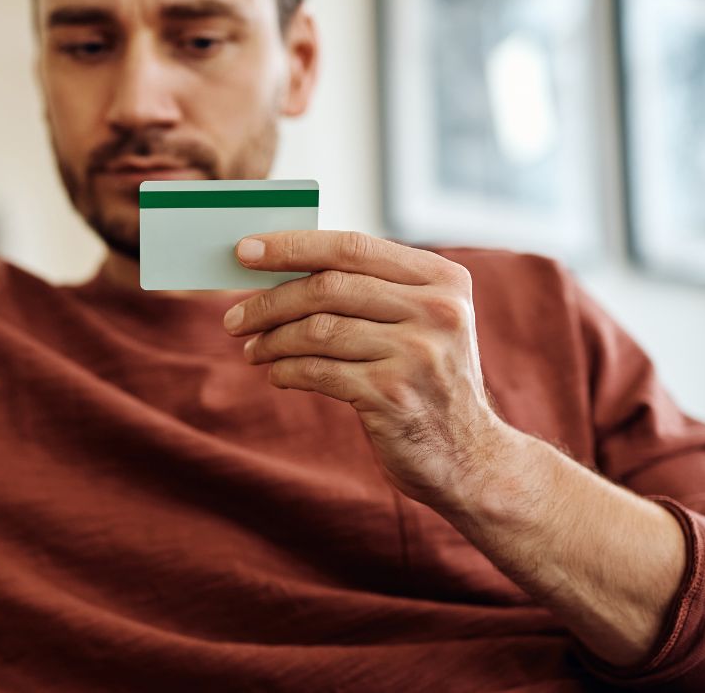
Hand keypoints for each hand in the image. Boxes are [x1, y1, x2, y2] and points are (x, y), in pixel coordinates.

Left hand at [222, 230, 506, 507]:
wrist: (469, 457)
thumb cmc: (426, 381)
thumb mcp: (420, 323)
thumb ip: (370, 290)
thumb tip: (281, 269)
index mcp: (442, 280)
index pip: (352, 246)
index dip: (291, 246)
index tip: (244, 251)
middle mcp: (437, 311)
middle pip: (328, 287)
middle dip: (270, 301)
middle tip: (234, 319)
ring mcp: (417, 353)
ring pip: (317, 330)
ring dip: (272, 340)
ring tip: (253, 350)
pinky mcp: (393, 395)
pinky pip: (318, 371)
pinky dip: (287, 370)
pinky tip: (277, 374)